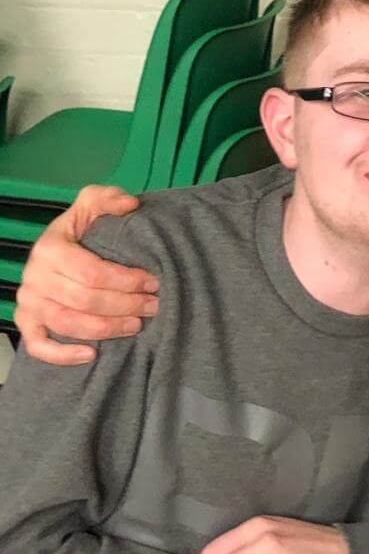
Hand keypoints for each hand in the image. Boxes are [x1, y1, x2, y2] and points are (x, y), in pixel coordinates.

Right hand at [14, 184, 158, 364]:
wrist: (59, 250)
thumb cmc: (82, 230)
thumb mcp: (92, 205)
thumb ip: (108, 198)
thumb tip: (130, 204)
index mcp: (50, 248)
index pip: (93, 273)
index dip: (127, 281)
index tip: (154, 282)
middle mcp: (35, 277)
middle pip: (86, 301)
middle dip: (126, 305)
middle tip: (155, 305)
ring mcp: (29, 302)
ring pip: (70, 324)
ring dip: (108, 329)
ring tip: (138, 324)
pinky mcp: (27, 322)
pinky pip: (38, 346)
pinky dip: (63, 355)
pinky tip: (92, 355)